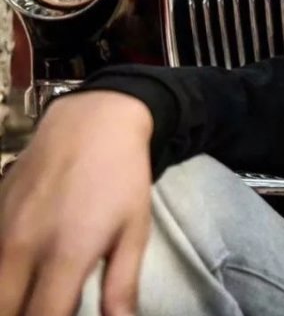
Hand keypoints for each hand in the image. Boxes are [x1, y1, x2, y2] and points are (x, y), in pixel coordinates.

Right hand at [0, 91, 153, 315]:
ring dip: (13, 299)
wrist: (91, 123)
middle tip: (53, 306)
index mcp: (66, 254)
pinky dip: (5, 277)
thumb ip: (121, 287)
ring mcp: (0, 231)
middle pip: (7, 310)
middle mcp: (23, 247)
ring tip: (41, 292)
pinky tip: (27, 274)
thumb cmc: (121, 179)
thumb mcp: (134, 232)